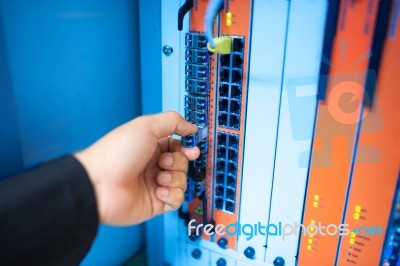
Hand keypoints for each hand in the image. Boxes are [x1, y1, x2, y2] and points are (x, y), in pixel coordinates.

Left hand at [74, 111, 199, 225]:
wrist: (99, 185)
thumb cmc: (117, 153)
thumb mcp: (146, 126)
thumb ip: (172, 121)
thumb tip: (192, 127)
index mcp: (150, 146)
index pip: (177, 146)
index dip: (186, 147)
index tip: (192, 149)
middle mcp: (153, 165)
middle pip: (182, 163)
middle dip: (177, 162)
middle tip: (163, 162)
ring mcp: (154, 184)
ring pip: (182, 181)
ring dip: (173, 177)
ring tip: (157, 177)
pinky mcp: (156, 203)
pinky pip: (176, 200)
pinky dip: (171, 194)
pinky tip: (158, 191)